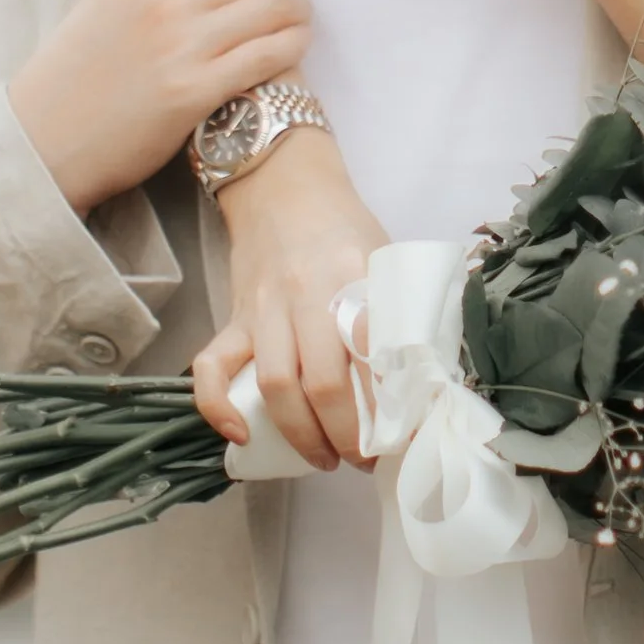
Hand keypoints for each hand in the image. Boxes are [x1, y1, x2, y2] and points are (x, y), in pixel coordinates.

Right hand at [9, 0, 305, 216]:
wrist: (42, 143)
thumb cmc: (73, 73)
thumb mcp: (103, 2)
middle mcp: (165, 0)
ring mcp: (184, 48)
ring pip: (282, 5)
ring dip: (299, 11)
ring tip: (292, 21)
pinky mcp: (199, 94)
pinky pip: (274, 55)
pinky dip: (293, 46)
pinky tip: (287, 49)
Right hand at [191, 126, 388, 472]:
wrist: (283, 183)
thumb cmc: (343, 225)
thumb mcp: (384, 257)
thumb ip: (400, 308)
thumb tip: (432, 374)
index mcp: (353, 278)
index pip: (373, 357)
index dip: (390, 407)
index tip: (406, 438)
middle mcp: (304, 296)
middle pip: (322, 385)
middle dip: (346, 436)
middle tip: (364, 458)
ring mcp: (262, 309)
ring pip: (274, 385)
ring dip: (300, 434)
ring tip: (323, 459)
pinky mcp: (232, 316)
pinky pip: (212, 366)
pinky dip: (218, 406)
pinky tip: (241, 436)